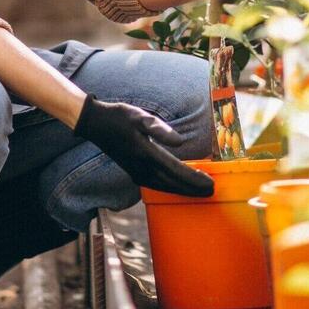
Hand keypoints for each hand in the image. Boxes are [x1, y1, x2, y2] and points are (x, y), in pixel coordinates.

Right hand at [74, 94, 214, 197]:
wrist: (96, 124)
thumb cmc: (119, 117)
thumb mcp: (140, 116)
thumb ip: (159, 129)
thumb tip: (180, 142)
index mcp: (146, 154)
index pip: (176, 171)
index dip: (195, 179)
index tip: (211, 184)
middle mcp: (142, 168)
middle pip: (173, 184)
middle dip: (193, 189)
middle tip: (212, 191)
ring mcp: (137, 173)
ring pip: (166, 188)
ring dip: (184, 191)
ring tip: (201, 191)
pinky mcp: (135, 173)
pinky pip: (158, 186)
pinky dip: (172, 188)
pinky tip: (180, 186)